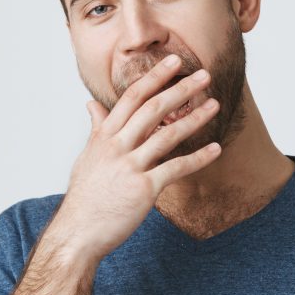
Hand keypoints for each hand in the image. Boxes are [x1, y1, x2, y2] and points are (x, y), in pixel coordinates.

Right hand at [50, 54, 221, 260]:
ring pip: (167, 135)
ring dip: (194, 118)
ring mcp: (130, 167)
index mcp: (104, 136)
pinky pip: (176, 169)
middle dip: (180, 89)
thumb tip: (91, 104)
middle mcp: (116, 147)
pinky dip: (198, 158)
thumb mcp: (87, 157)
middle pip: (152, 109)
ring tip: (214, 105)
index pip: (132, 97)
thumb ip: (96, 129)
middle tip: (204, 75)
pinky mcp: (143, 189)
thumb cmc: (85, 196)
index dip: (154, 77)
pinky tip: (216, 149)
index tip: (173, 61)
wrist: (77, 233)